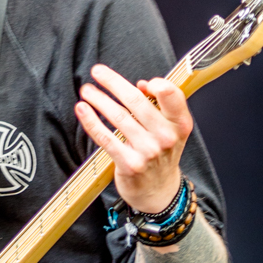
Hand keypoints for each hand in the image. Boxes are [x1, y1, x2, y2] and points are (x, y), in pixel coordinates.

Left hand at [75, 65, 192, 212]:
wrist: (159, 191)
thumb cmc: (162, 153)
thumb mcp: (172, 130)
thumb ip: (161, 106)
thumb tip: (140, 85)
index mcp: (179, 124)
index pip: (171, 95)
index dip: (157, 84)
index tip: (138, 81)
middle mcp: (166, 137)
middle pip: (136, 101)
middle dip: (113, 83)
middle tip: (97, 71)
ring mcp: (147, 152)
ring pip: (118, 117)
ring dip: (98, 99)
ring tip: (87, 90)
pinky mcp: (129, 164)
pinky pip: (106, 137)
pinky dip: (91, 121)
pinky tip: (82, 109)